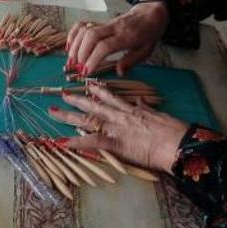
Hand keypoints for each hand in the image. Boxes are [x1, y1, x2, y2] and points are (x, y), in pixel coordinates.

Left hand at [49, 84, 187, 172]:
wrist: (175, 142)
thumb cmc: (171, 130)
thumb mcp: (157, 114)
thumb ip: (146, 107)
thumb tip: (142, 101)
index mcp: (129, 109)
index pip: (109, 97)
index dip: (97, 90)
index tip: (88, 84)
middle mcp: (118, 116)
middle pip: (92, 106)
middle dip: (75, 100)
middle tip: (61, 94)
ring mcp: (113, 128)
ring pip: (85, 119)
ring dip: (67, 116)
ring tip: (52, 111)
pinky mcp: (113, 143)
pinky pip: (89, 142)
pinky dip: (74, 142)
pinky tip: (60, 141)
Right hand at [67, 2, 168, 75]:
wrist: (150, 14)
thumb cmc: (148, 34)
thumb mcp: (146, 51)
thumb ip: (131, 61)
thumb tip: (119, 72)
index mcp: (127, 36)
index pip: (105, 46)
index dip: (93, 59)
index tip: (87, 71)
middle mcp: (114, 28)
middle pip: (91, 36)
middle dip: (81, 53)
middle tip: (78, 68)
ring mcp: (106, 23)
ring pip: (85, 29)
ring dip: (75, 46)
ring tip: (72, 61)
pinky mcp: (101, 21)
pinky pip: (83, 24)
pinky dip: (73, 34)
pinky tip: (70, 46)